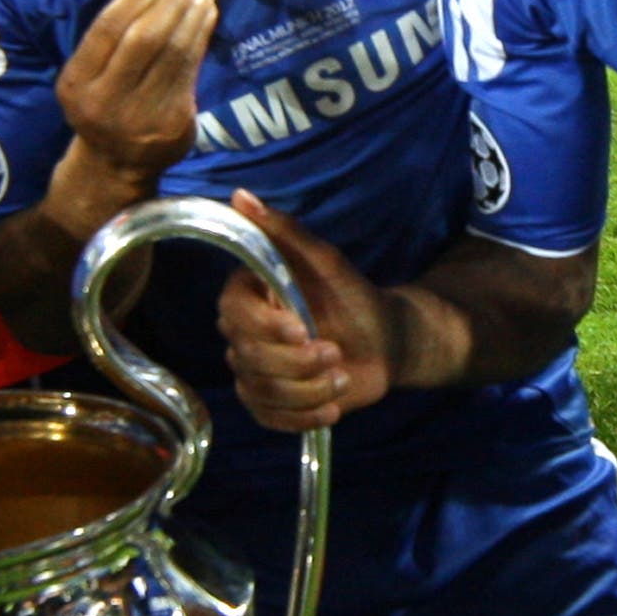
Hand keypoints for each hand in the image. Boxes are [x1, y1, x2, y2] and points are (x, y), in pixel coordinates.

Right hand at [57, 0, 213, 189]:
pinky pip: (190, 70)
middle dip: (168, 5)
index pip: (107, 30)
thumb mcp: (89, 78)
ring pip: (173, 53)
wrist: (114, 164)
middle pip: (144, 40)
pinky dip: (201, 38)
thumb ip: (110, 42)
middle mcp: (104, 102)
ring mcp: (141, 116)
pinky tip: (206, 18)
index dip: (134, 0)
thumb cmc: (103, 105)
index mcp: (76, 84)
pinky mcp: (172, 123)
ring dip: (191, 17)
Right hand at [216, 190, 393, 430]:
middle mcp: (242, 334)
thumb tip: (240, 196)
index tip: (303, 328)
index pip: (231, 312)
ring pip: (260, 391)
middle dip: (297, 361)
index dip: (265, 326)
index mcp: (249, 295)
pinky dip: (304, 418)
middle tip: (335, 352)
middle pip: (247, 357)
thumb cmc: (353, 296)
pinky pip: (270, 419)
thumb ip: (283, 232)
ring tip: (341, 376)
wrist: (385, 341)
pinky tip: (332, 407)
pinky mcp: (270, 404)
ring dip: (308, 389)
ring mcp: (254, 372)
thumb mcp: (325, 261)